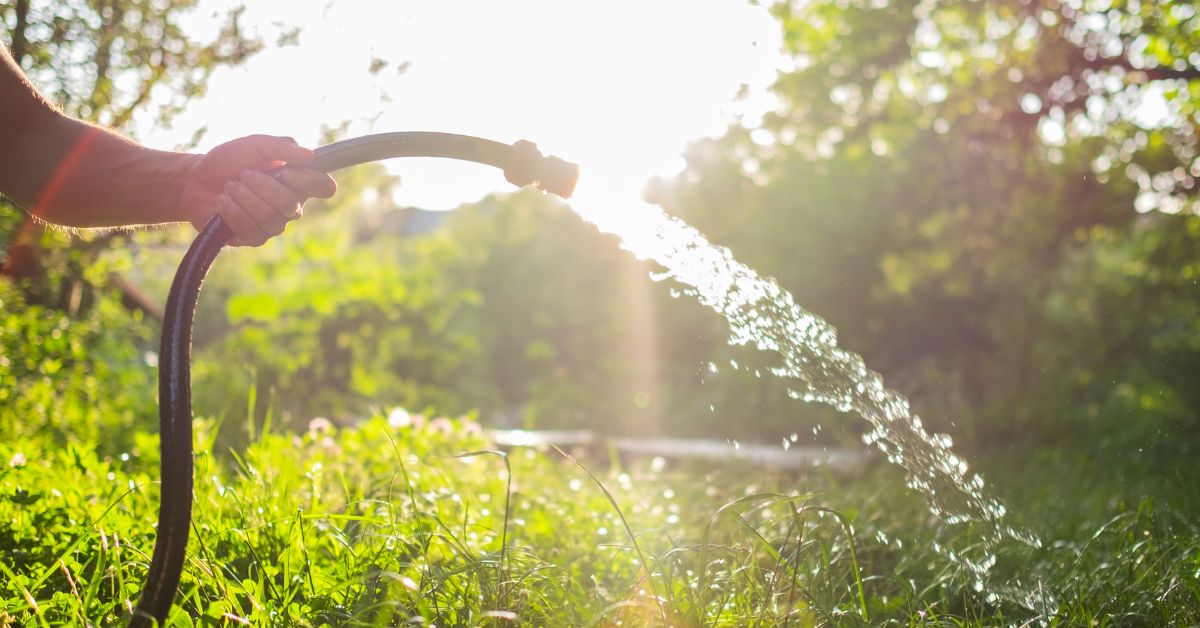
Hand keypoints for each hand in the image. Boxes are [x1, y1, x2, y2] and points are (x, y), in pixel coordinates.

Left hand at [179, 135, 336, 245]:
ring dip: (245, 198)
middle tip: (244, 174)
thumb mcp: (255, 144)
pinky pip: (251, 230)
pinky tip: (223, 201)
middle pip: (292, 205)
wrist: (195, 179)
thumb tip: (309, 155)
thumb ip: (283, 146)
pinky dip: (233, 211)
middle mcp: (290, 206)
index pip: (324, 187)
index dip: (309, 182)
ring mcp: (273, 224)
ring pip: (271, 219)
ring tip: (230, 186)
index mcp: (297, 182)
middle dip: (263, 187)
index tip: (287, 172)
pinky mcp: (252, 237)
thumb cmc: (229, 160)